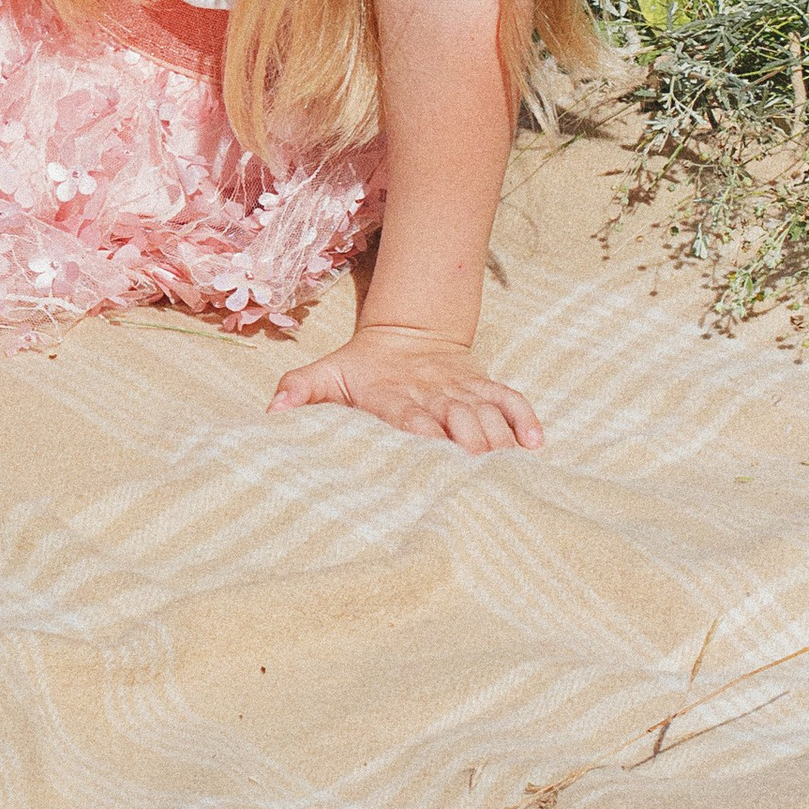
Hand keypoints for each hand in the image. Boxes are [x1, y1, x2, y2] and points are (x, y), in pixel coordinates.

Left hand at [269, 323, 542, 453]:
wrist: (405, 331)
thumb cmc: (360, 365)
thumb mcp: (326, 372)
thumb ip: (300, 388)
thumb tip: (272, 410)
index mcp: (393, 394)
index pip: (410, 417)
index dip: (423, 435)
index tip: (432, 457)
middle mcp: (432, 392)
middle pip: (458, 419)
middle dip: (469, 445)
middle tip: (479, 477)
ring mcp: (461, 389)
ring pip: (488, 412)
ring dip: (498, 439)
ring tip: (509, 471)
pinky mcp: (482, 386)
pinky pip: (511, 399)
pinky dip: (525, 419)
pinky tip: (536, 445)